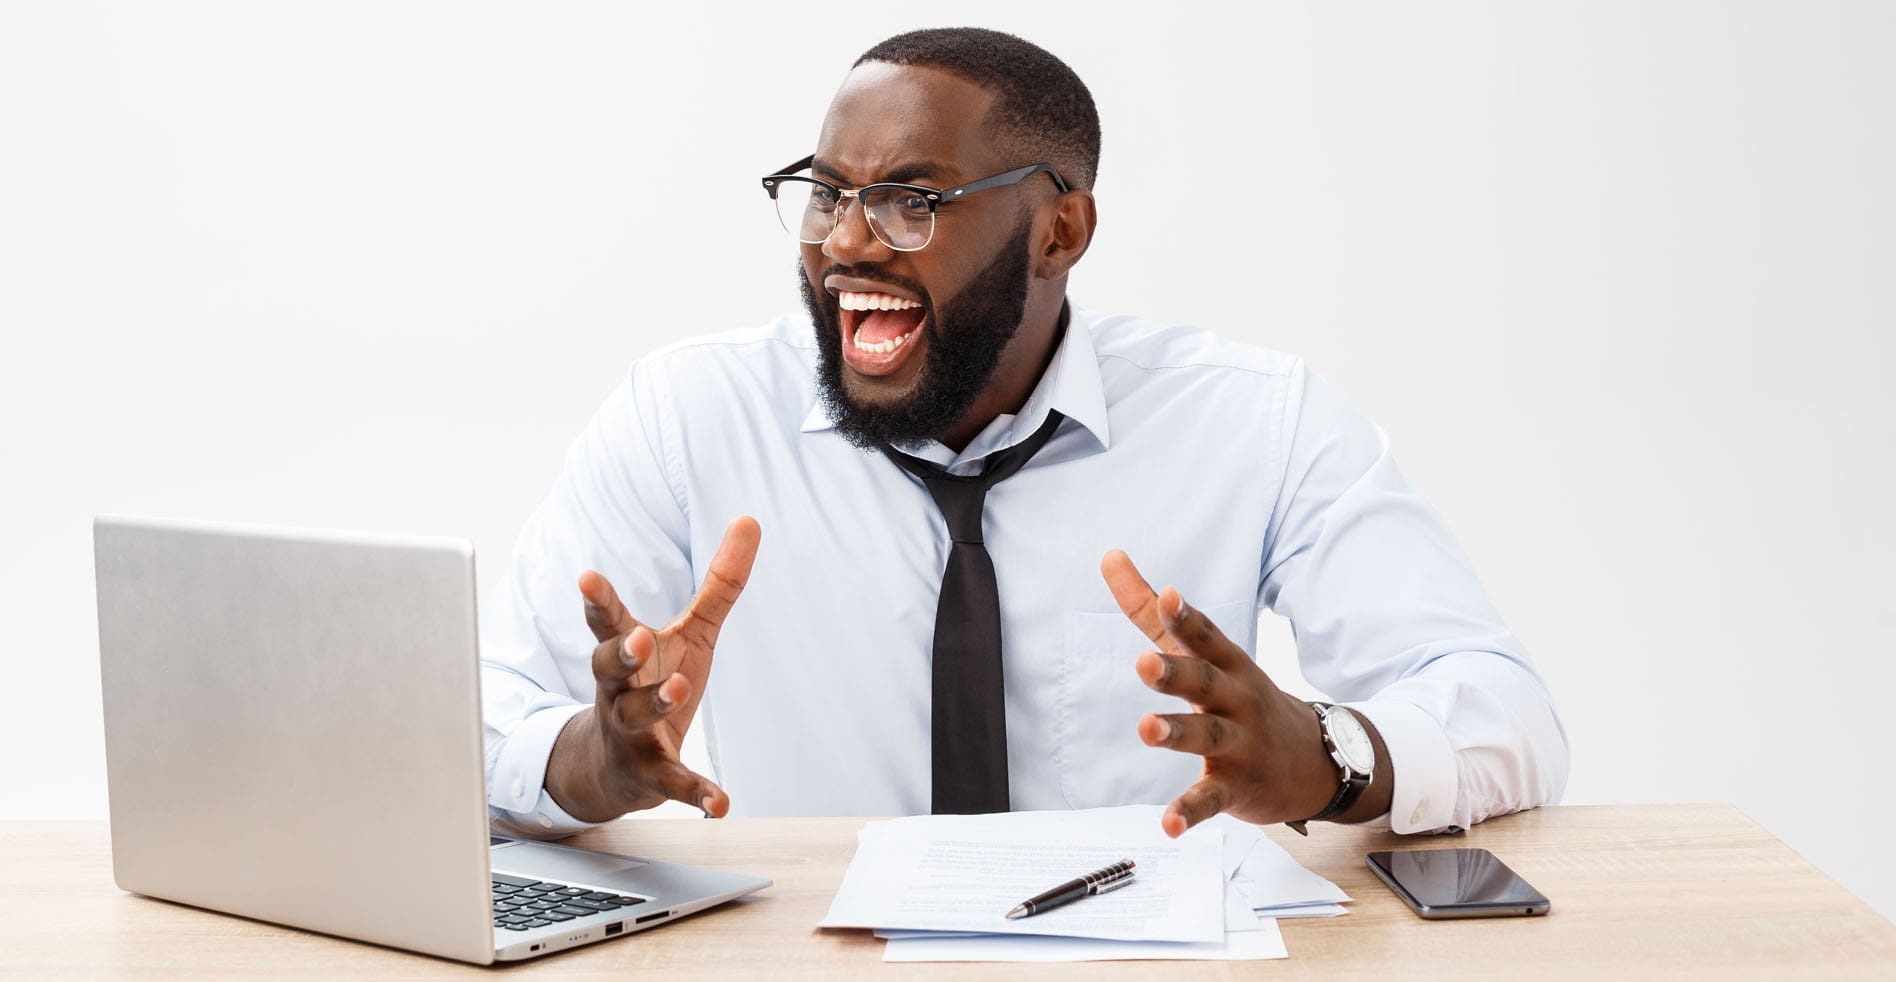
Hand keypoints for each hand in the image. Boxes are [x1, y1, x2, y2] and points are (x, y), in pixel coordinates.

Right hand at [545, 516, 760, 821]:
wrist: (613, 767)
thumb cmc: (653, 684)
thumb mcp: (692, 633)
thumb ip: (720, 583)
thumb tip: (750, 520)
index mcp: (627, 652)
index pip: (608, 621)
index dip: (598, 600)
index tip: (587, 579)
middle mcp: (618, 690)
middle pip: (606, 667)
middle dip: (620, 651)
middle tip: (637, 637)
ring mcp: (629, 732)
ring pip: (633, 716)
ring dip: (654, 703)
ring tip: (677, 691)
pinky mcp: (649, 773)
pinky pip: (671, 782)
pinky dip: (696, 794)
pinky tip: (721, 805)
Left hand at [1098, 549, 1340, 837]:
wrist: (1315, 761)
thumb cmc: (1242, 697)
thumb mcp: (1207, 653)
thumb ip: (1152, 610)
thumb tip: (1109, 555)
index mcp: (1228, 665)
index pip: (1206, 637)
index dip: (1187, 617)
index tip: (1168, 595)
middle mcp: (1236, 700)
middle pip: (1205, 682)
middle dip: (1176, 672)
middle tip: (1143, 663)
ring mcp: (1239, 744)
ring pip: (1207, 736)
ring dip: (1176, 733)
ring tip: (1146, 728)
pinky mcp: (1236, 787)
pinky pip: (1211, 799)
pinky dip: (1190, 812)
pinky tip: (1167, 824)